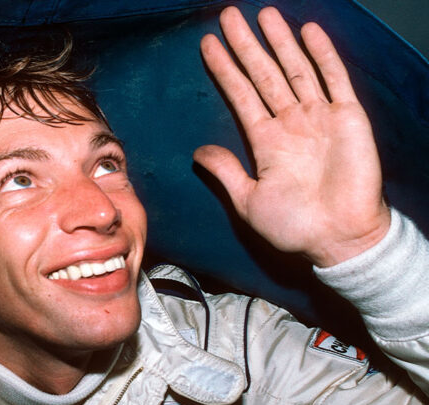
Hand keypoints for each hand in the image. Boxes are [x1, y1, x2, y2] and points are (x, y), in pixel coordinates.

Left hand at [194, 7, 389, 266]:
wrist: (339, 240)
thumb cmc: (295, 227)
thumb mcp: (248, 200)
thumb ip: (225, 171)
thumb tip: (197, 151)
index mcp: (265, 141)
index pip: (240, 94)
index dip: (224, 69)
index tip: (206, 44)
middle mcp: (290, 123)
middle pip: (263, 74)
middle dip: (246, 44)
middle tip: (228, 15)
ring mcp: (319, 118)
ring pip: (295, 69)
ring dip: (279, 42)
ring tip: (263, 14)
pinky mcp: (348, 118)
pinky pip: (335, 79)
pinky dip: (322, 55)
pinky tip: (307, 32)